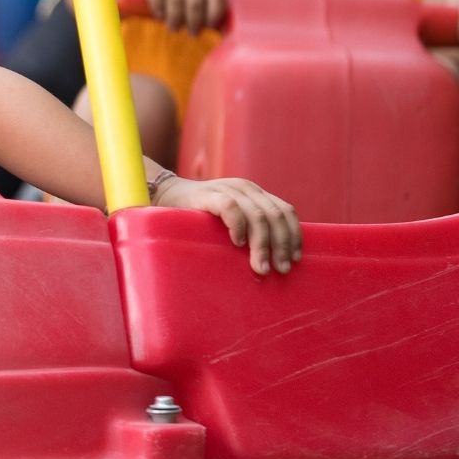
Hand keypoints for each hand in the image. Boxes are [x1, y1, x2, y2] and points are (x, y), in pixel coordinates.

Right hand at [153, 174, 301, 275]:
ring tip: (260, 268)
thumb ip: (251, 229)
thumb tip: (275, 260)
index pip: (284, 211)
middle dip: (281, 245)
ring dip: (262, 245)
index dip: (294, 235)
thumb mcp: (232, 220)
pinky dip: (238, 226)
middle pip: (275, 216)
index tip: (295, 259)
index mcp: (255, 193)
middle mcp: (245, 188)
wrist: (164, 196)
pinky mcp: (207, 195)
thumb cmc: (200, 217)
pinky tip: (237, 243)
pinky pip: (230, 208)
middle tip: (280, 270)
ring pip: (257, 216)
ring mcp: (227, 189)